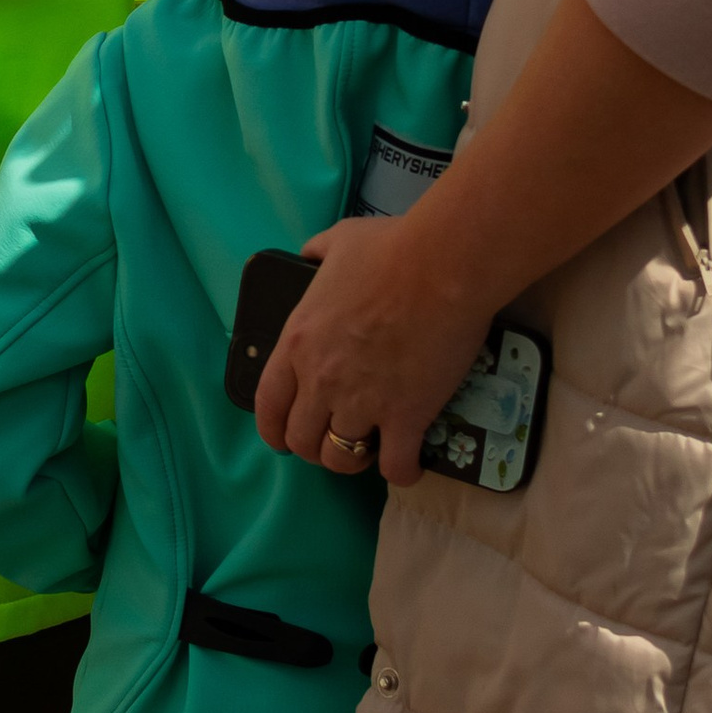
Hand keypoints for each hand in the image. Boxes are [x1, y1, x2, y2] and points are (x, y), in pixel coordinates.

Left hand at [253, 210, 499, 487]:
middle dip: (314, 446)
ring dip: (351, 459)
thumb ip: (315, 254)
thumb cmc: (392, 248)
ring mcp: (361, 403)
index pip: (267, 406)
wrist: (443, 265)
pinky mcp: (405, 417)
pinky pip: (394, 465)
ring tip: (368, 449)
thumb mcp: (337, 241)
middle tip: (334, 439)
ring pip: (340, 458)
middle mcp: (320, 380)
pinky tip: (408, 465)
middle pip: (301, 439)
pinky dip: (400, 471)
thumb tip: (308, 256)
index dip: (274, 429)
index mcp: (298, 343)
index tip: (284, 436)